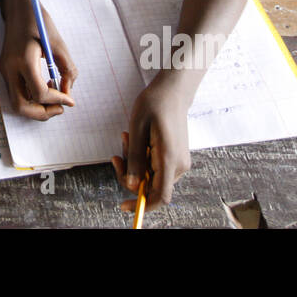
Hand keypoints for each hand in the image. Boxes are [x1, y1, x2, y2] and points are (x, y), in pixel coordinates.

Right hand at [0, 5, 76, 118]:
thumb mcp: (59, 44)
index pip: (39, 93)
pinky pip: (17, 92)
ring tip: (54, 98)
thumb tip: (68, 93)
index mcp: (23, 60)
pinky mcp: (6, 70)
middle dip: (42, 113)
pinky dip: (31, 98)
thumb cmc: (39, 22)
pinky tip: (45, 87)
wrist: (18, 7)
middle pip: (21, 106)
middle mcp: (10, 68)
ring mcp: (5, 70)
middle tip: (60, 108)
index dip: (57, 100)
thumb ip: (67, 70)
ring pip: (17, 103)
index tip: (70, 100)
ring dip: (36, 107)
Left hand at [110, 79, 191, 212]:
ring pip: (151, 177)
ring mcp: (179, 162)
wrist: (173, 91)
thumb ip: (134, 159)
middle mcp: (179, 165)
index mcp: (170, 159)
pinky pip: (156, 167)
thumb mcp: (137, 129)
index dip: (141, 206)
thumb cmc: (154, 104)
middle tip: (117, 154)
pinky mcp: (176, 157)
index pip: (160, 196)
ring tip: (126, 138)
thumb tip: (131, 186)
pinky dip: (142, 159)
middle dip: (130, 174)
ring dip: (134, 164)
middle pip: (151, 187)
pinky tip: (136, 140)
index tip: (123, 205)